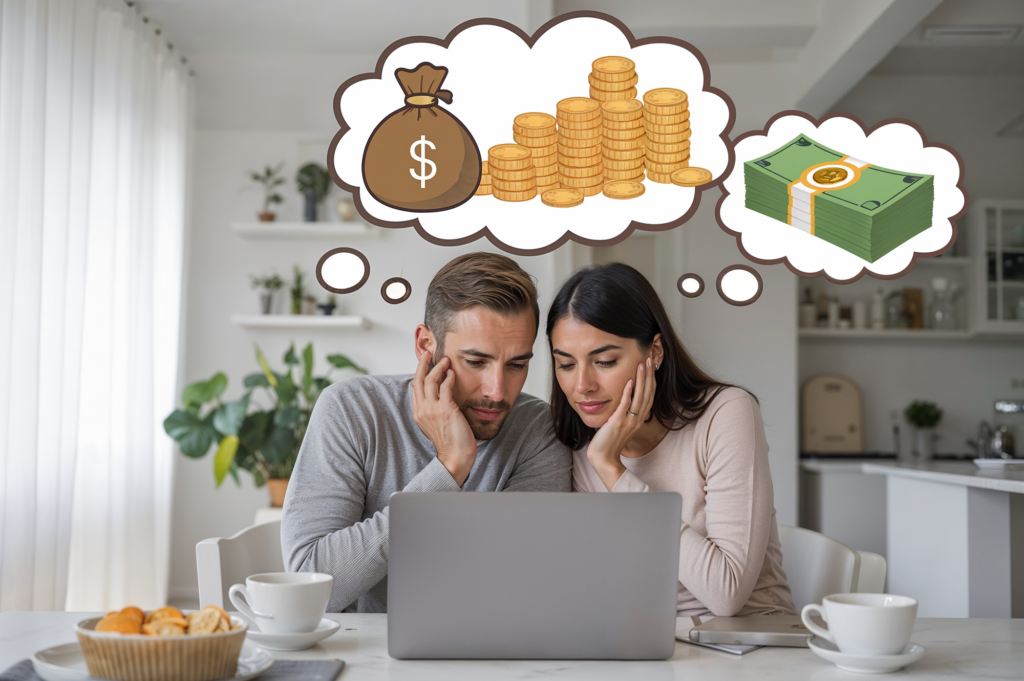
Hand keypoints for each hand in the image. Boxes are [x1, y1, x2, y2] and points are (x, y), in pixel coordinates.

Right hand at [411, 352, 476, 485]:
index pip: (415, 388)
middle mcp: (422, 410)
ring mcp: (432, 409)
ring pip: (430, 380)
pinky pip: (445, 387)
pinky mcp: (446, 409)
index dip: (419, 373)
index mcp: (418, 413)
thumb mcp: (435, 423)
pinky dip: (449, 377)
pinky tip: (453, 373)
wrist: (455, 457)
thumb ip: (432, 409)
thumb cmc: (449, 442)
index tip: (425, 363)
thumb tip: (434, 394)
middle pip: (418, 380)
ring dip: (438, 367)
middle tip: (429, 353)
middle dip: (423, 364)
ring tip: (445, 360)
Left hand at [586, 357, 656, 490]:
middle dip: (649, 375)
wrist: (604, 459)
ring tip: (642, 364)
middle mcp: (637, 419)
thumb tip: (622, 401)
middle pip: (648, 393)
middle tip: (650, 359)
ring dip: (641, 379)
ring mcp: (629, 421)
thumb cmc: (609, 443)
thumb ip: (623, 413)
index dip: (651, 380)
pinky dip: (628, 393)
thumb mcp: (620, 425)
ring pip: (640, 396)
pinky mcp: (618, 422)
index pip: (649, 396)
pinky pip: (625, 405)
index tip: (651, 367)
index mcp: (639, 419)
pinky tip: (630, 381)